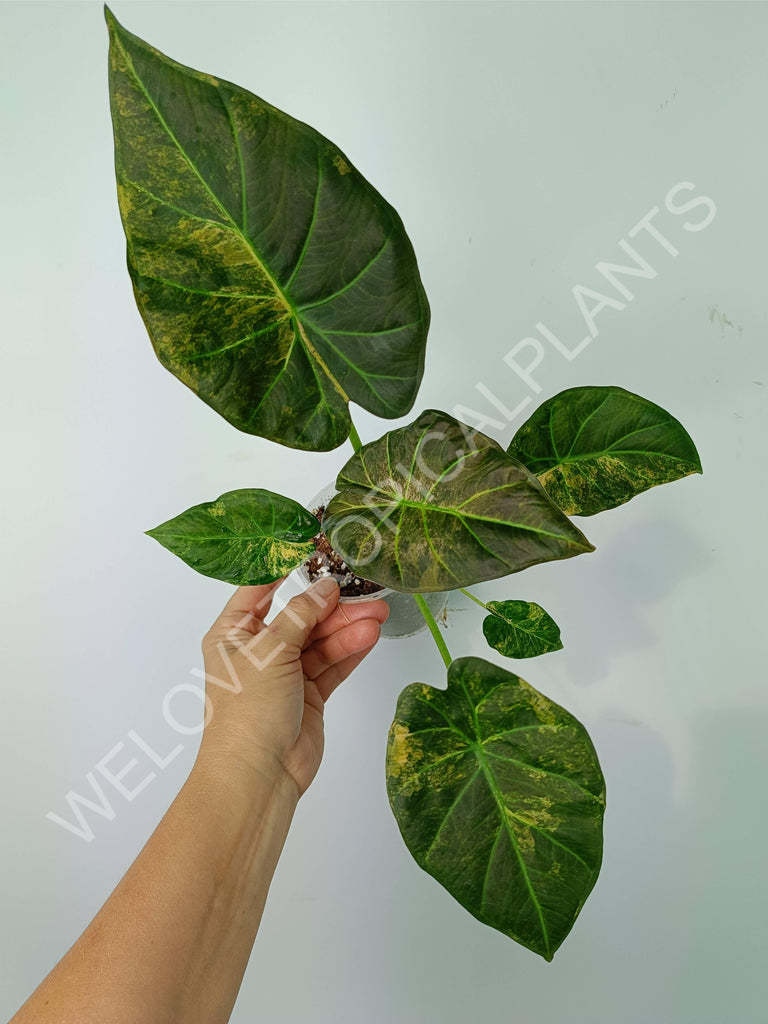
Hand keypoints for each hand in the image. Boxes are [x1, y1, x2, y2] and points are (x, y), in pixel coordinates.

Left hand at [197, 578, 388, 796]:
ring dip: (348, 628)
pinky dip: (350, 651)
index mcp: (232, 634)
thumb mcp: (270, 652)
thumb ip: (301, 615)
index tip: (314, 548)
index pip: (259, 590)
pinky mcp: (308, 695)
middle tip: (366, 594)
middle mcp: (257, 651)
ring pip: (321, 641)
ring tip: (379, 615)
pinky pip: (331, 665)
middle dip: (332, 606)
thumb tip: (325, 587)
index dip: (285, 568)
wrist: (258, 776)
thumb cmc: (247, 710)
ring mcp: (284, 674)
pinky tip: (370, 636)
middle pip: (300, 616)